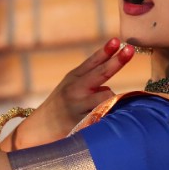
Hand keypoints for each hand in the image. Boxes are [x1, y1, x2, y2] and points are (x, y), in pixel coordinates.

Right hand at [16, 39, 134, 146]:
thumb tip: (114, 71)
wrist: (37, 129)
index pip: (92, 61)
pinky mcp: (79, 123)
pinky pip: (103, 116)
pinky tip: (106, 119)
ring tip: (105, 107)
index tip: (118, 40)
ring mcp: (77, 106)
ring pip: (107, 97)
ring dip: (112, 100)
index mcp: (74, 77)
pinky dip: (108, 115)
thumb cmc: (60, 105)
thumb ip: (89, 76)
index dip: (105, 50)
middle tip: (130, 50)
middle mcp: (75, 89)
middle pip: (100, 73)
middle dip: (117, 62)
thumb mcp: (70, 85)